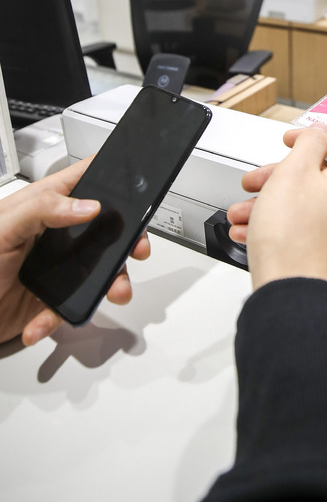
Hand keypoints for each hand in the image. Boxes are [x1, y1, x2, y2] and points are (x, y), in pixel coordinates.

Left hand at [0, 159, 150, 346]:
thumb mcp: (0, 228)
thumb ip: (41, 210)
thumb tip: (87, 205)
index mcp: (42, 205)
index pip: (85, 179)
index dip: (114, 180)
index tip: (137, 191)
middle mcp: (54, 233)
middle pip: (105, 228)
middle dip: (127, 240)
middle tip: (137, 249)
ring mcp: (56, 267)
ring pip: (99, 271)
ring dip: (110, 284)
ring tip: (112, 293)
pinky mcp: (50, 299)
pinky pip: (70, 308)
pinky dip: (60, 318)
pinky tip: (40, 322)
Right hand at [227, 126, 326, 289]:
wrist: (293, 296)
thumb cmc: (294, 238)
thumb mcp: (293, 173)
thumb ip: (309, 143)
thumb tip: (320, 132)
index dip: (312, 136)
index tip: (290, 140)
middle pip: (319, 174)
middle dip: (278, 176)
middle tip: (255, 181)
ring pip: (306, 203)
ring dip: (271, 203)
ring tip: (241, 213)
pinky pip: (306, 227)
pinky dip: (278, 224)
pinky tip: (249, 231)